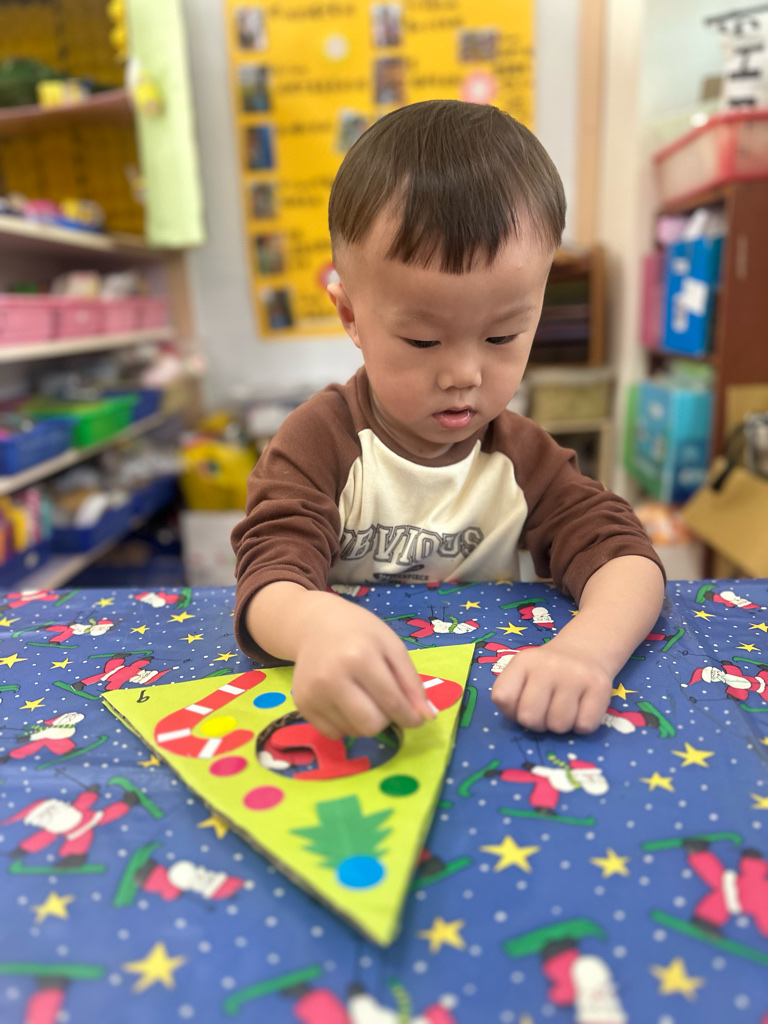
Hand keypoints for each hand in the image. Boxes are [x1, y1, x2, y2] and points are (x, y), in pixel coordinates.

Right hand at [291, 593, 433, 739]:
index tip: (417, 719)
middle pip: (370, 725)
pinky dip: (346, 724)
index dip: (410, 717)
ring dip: (366, 722)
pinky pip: (334, 733)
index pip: (392, 703)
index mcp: (359, 658)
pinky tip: (346, 702)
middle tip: (387, 705)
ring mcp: (313, 694)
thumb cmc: (360, 633)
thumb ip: (411, 681)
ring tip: (364, 698)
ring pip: (353, 732)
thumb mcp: (392, 646)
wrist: (315, 625)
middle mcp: (332, 678)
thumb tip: (426, 717)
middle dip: (386, 720)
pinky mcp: (301, 705)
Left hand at [491, 639, 610, 733]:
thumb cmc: (548, 672)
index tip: (523, 705)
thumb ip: (513, 697)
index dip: (511, 711)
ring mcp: (575, 675)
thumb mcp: (523, 674)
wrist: (585, 650)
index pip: (503, 698)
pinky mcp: (600, 686)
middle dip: (537, 723)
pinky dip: (581, 725)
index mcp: (523, 662)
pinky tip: (581, 708)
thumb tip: (523, 722)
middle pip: (530, 718)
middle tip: (546, 711)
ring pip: (558, 725)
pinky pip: (585, 726)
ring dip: (560, 725)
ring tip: (564, 708)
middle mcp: (548, 665)